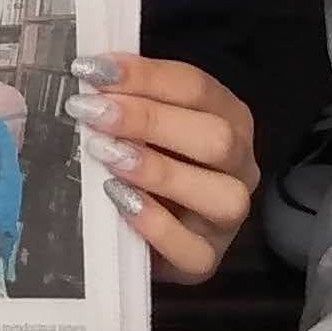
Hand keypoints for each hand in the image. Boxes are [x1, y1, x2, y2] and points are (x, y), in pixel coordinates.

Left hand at [64, 54, 256, 284]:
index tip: (94, 71)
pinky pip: (193, 250)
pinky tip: (118, 199)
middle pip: (216, 138)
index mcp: (229, 116)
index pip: (196, 87)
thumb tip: (91, 72)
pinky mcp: (206, 259)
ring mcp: (228, 217)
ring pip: (220, 195)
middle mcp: (240, 165)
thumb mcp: (143, 119)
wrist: (148, 226)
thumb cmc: (147, 155)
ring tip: (105, 154)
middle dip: (149, 120)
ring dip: (158, 171)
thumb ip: (130, 96)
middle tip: (92, 112)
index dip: (145, 76)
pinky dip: (155, 224)